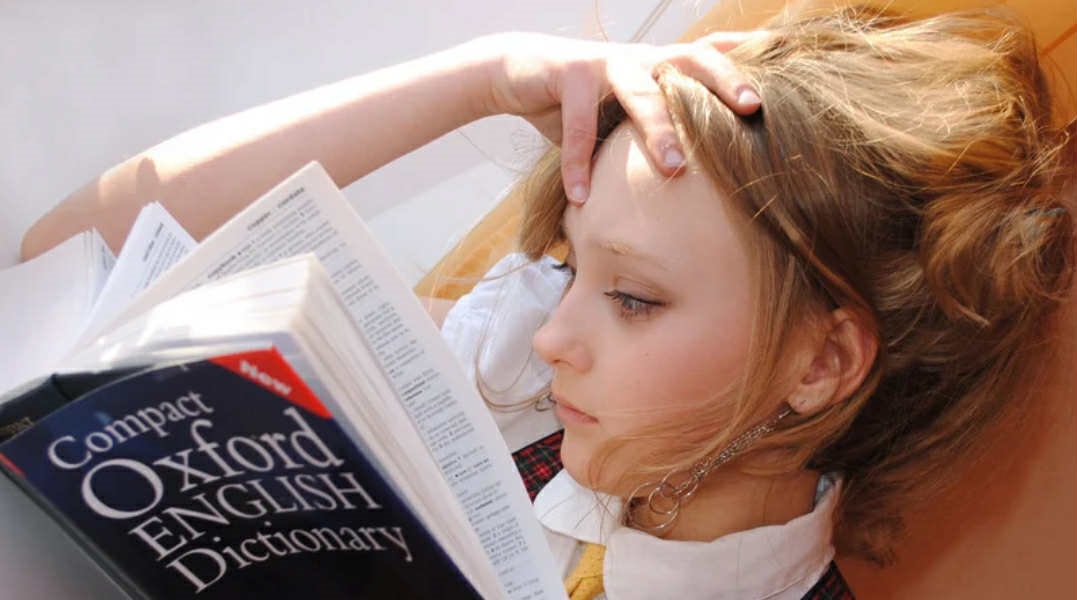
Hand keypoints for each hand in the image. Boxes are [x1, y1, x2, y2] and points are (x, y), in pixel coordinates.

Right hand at [476, 32, 762, 203]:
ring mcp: (605, 63)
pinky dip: (578, 164)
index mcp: (660, 66)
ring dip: (659, 131)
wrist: (518, 72)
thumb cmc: (582, 101)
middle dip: (723, 82)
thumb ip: (658, 125)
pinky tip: (581, 198)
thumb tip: (696, 173)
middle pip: (691, 61)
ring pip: (641, 92)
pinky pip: (577, 124)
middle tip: (752, 108)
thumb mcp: (624, 109)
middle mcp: (640, 58)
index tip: (788, 62)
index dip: (747, 60)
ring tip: (675, 169)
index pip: (711, 56)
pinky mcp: (568, 74)